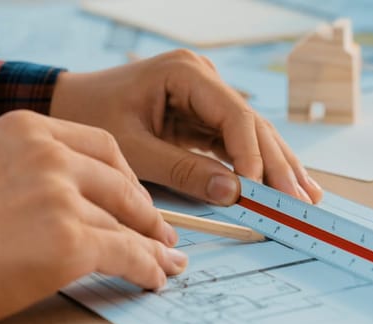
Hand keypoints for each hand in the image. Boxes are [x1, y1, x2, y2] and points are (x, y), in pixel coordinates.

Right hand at [0, 111, 186, 323]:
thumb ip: (30, 168)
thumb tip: (78, 194)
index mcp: (25, 127)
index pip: (102, 145)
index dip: (127, 177)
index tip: (137, 199)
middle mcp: (47, 153)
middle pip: (121, 181)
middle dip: (146, 212)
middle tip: (161, 233)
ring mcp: (60, 195)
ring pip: (125, 221)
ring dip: (151, 245)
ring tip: (164, 260)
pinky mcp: (70, 241)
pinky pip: (128, 254)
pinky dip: (148, 268)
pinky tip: (153, 278)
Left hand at [51, 49, 322, 205]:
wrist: (66, 104)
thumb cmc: (92, 117)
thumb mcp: (134, 148)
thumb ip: (183, 170)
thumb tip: (233, 193)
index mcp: (185, 73)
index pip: (235, 116)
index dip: (254, 156)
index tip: (266, 191)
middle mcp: (202, 78)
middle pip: (252, 124)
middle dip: (278, 164)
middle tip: (302, 201)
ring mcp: (205, 95)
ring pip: (250, 134)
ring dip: (276, 166)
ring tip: (306, 197)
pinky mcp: (201, 115)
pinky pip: (235, 143)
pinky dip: (255, 166)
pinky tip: (280, 186)